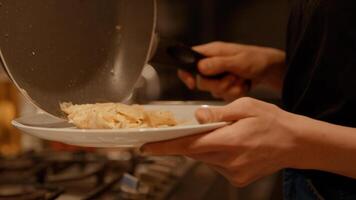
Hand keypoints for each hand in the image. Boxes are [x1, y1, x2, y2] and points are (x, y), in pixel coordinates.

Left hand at [142, 97, 297, 186]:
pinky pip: (216, 165)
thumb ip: (218, 113)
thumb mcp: (246, 106)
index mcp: (229, 141)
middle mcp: (229, 161)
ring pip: (205, 158)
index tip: (146, 147)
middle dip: (190, 140)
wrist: (296, 143)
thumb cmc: (273, 121)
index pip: (188, 146)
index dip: (164, 147)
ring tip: (224, 134)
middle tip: (194, 128)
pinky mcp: (237, 179)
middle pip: (195, 152)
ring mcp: (233, 173)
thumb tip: (197, 117)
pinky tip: (232, 145)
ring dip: (205, 146)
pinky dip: (216, 154)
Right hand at [178, 42, 285, 100]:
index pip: (188, 60)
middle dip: (218, 84)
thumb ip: (218, 63)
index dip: (186, 73)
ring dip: (229, 88)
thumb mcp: (238, 60)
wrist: (270, 70)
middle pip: (201, 82)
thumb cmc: (255, 59)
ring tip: (241, 79)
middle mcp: (211, 64)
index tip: (192, 84)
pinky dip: (235, 93)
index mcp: (211, 52)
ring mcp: (217, 76)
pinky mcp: (224, 86)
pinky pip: (223, 96)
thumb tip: (199, 67)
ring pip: (213, 91)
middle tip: (232, 77)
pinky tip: (243, 84)